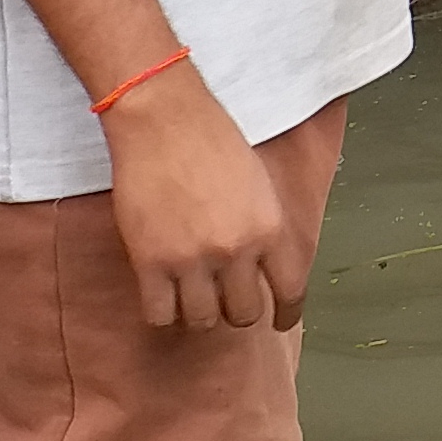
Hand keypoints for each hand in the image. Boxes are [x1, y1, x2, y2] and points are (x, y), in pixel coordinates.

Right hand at [100, 66, 307, 331]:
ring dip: (198, 312)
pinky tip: (160, 295)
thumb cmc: (210, 139)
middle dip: (235, 310)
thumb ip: (262, 228)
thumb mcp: (258, 184)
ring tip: (189, 295)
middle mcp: (236, 250)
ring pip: (203, 321)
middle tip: (222, 298)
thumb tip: (263, 268)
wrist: (163, 119)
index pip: (290, 291)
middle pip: (244, 314)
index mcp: (269, 228)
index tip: (280, 322)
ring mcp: (192, 260)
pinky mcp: (151, 263)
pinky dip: (162, 312)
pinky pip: (160, 316)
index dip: (286, 314)